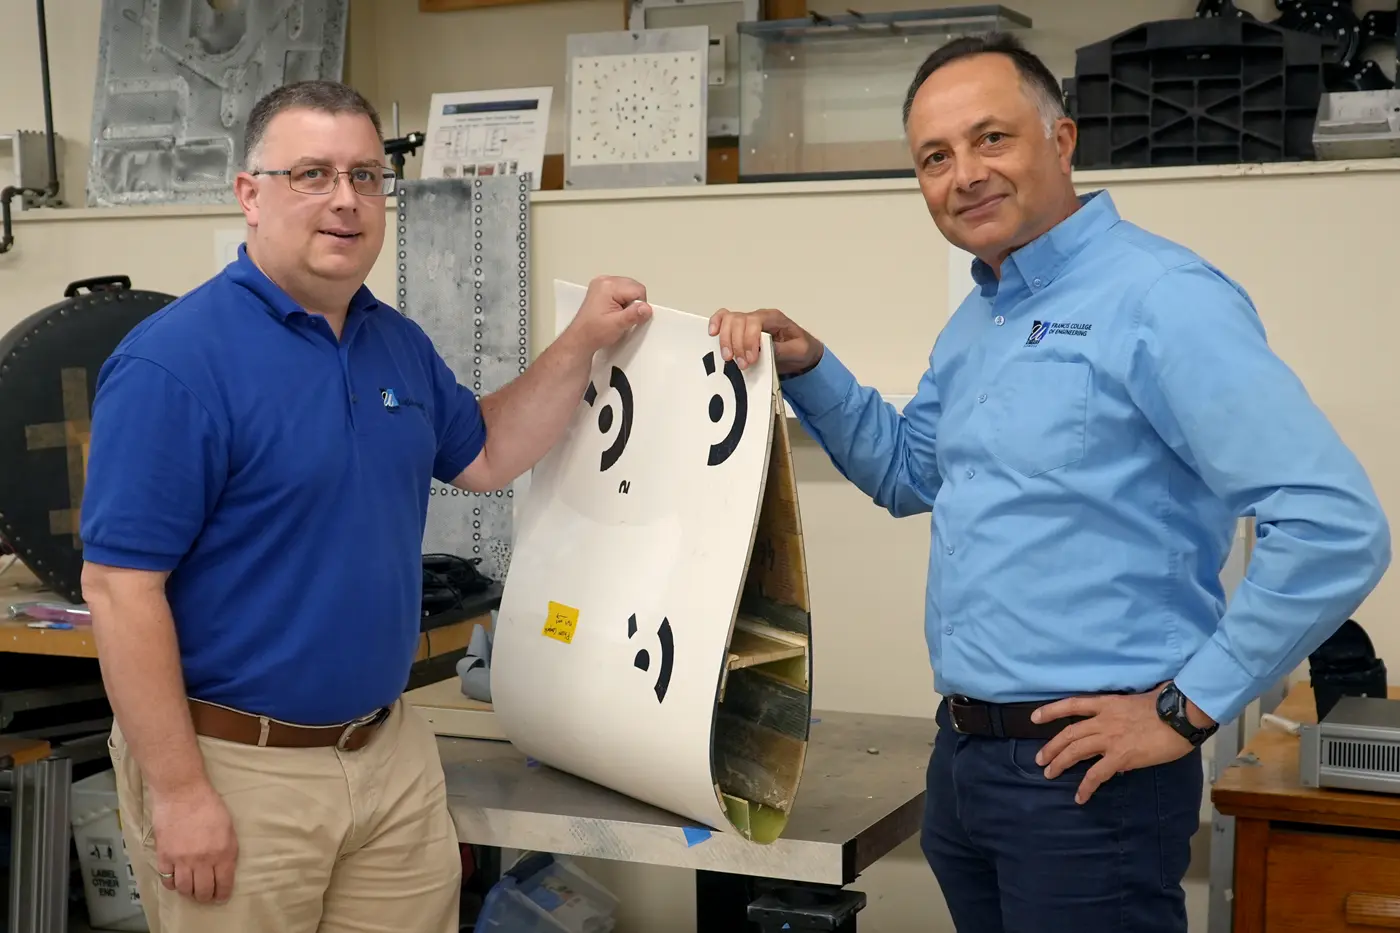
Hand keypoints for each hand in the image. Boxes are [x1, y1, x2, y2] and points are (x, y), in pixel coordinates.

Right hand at [149, 780, 237, 903]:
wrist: (182, 792)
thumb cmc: (209, 805)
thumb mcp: (228, 827)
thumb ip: (227, 850)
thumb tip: (224, 868)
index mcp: (223, 852)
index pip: (224, 884)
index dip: (222, 894)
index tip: (220, 897)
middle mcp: (203, 860)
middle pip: (203, 891)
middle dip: (205, 896)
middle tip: (205, 895)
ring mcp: (182, 859)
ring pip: (184, 889)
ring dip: (188, 892)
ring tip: (191, 888)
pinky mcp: (164, 856)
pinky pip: (166, 879)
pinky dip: (171, 883)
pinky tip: (175, 879)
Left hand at [562, 275, 652, 354]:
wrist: (580, 339)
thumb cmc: (594, 332)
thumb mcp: (617, 325)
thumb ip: (633, 315)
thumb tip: (647, 308)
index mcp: (608, 285)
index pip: (638, 290)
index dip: (638, 306)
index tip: (627, 317)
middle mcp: (604, 280)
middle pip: (634, 287)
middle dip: (633, 303)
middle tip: (622, 316)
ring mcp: (602, 283)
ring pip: (629, 288)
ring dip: (628, 302)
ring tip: (616, 314)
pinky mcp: (601, 289)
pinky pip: (621, 291)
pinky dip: (622, 301)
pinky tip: (614, 311)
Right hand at [707, 307, 823, 374]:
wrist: (801, 352)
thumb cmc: (800, 348)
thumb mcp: (799, 350)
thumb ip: (782, 349)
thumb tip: (765, 349)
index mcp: (774, 318)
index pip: (755, 321)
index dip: (749, 340)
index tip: (751, 359)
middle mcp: (759, 317)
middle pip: (738, 320)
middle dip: (737, 344)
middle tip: (742, 364)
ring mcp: (748, 322)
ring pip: (728, 320)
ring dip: (725, 340)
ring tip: (729, 358)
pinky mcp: (740, 330)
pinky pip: (723, 319)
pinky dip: (716, 324)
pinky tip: (712, 334)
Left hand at [1030, 684, 1201, 804]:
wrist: (1181, 715)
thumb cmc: (1167, 705)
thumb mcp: (1138, 703)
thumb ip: (1124, 716)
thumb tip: (1121, 738)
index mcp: (1107, 704)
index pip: (1072, 704)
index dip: (1051, 711)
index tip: (1034, 717)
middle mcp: (1103, 720)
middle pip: (1069, 733)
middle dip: (1052, 747)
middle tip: (1040, 759)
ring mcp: (1110, 738)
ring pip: (1075, 751)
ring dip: (1060, 763)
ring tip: (1049, 774)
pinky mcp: (1120, 756)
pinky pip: (1096, 774)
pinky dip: (1085, 786)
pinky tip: (1080, 797)